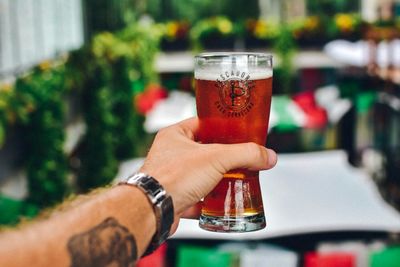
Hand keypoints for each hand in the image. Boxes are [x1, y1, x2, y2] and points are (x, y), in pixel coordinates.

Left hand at [139, 117, 276, 233]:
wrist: (153, 209)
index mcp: (175, 135)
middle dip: (224, 158)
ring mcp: (172, 177)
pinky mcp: (175, 198)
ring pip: (201, 175)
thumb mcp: (216, 158)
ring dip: (218, 180)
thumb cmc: (173, 177)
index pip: (203, 123)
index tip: (239, 131)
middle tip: (243, 158)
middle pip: (205, 152)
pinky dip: (209, 201)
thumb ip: (245, 154)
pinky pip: (196, 197)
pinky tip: (223, 204)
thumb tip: (268, 156)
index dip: (222, 127)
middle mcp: (171, 154)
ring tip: (238, 180)